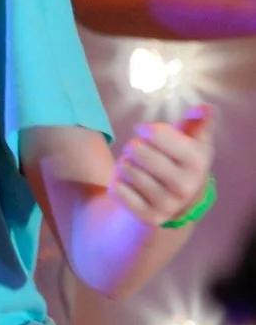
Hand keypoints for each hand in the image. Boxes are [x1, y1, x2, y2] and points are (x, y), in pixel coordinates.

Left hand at [110, 104, 215, 225]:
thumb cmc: (179, 159)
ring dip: (125, 163)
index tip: (147, 133)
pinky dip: (118, 181)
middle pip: (136, 150)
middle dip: (134, 147)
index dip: (146, 130)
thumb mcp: (190, 140)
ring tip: (138, 167)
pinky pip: (117, 188)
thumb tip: (207, 108)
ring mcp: (167, 204)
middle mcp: (185, 186)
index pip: (154, 134)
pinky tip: (132, 185)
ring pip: (125, 168)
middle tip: (141, 152)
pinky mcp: (149, 216)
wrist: (176, 199)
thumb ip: (197, 123)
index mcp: (197, 162)